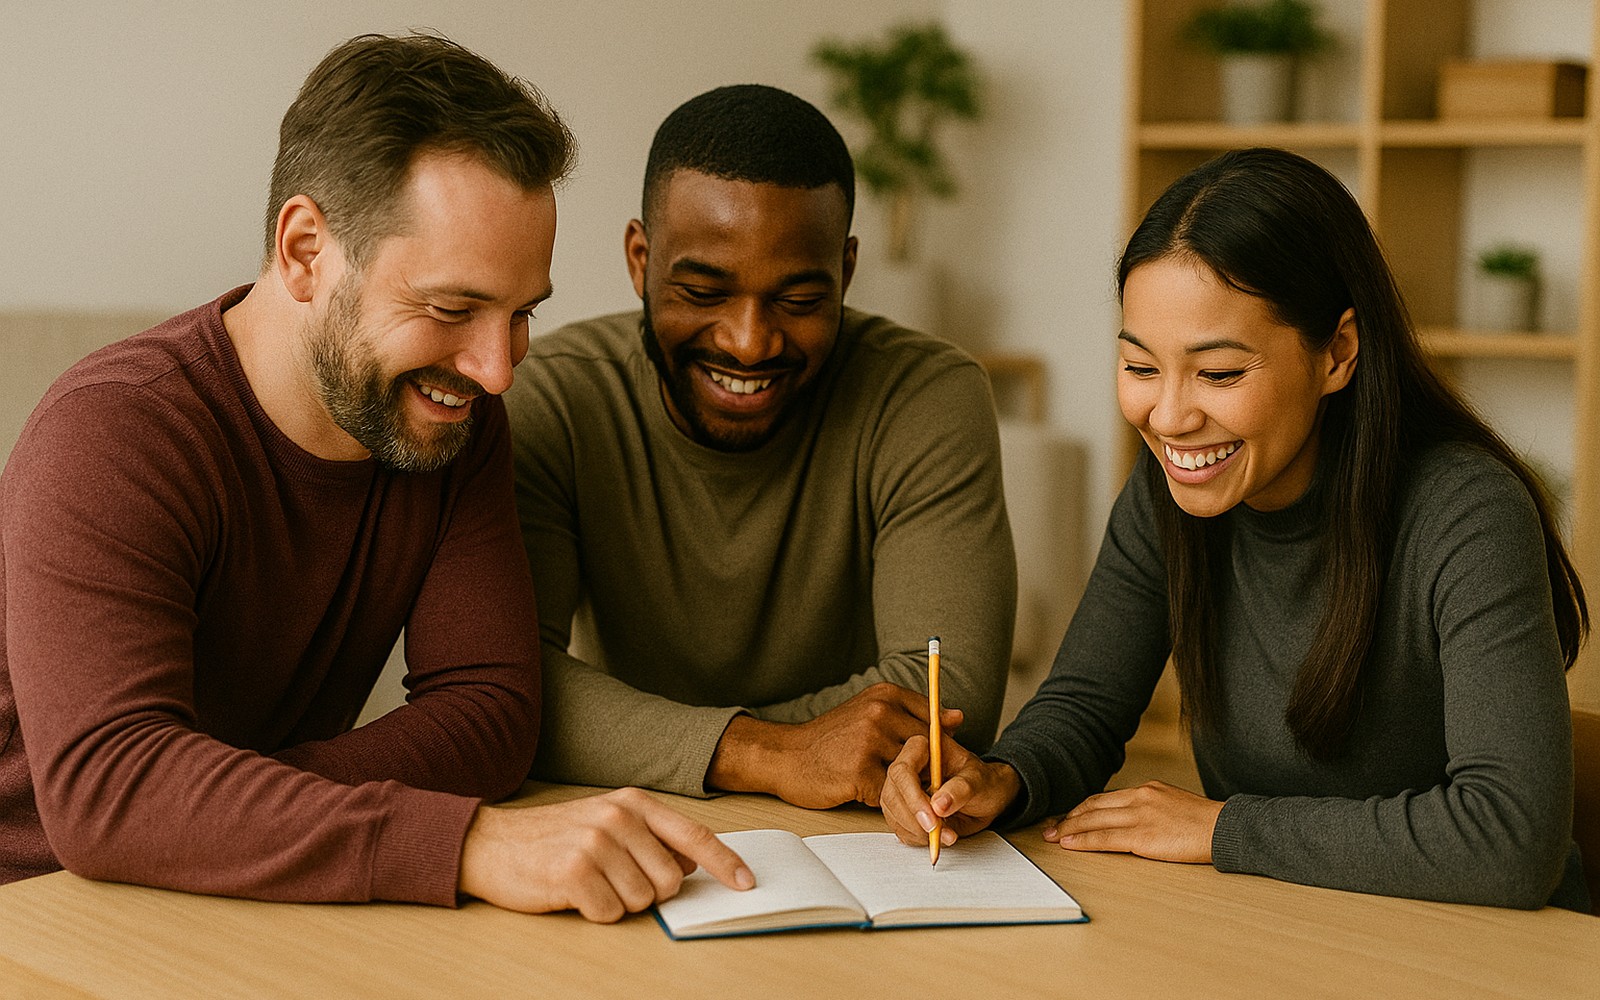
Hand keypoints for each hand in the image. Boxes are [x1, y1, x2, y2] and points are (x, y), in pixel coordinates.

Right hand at [457, 787, 754, 921]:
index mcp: (633, 803)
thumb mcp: (606, 823)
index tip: (746, 884)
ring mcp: (596, 844)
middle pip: (670, 882)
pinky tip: (574, 894)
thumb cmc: (553, 837)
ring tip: (590, 883)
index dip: (725, 863)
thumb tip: (691, 866)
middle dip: (648, 892)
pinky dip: (596, 912)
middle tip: (612, 878)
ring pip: (643, 902)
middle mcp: (618, 818)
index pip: (694, 836)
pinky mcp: (574, 872)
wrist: (492, 843)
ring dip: (619, 903)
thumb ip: (652, 839)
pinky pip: (611, 914)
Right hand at [706, 682, 963, 808]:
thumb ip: (912, 715)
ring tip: (917, 802)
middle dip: (935, 773)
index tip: (945, 765)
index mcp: (885, 696)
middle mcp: (879, 713)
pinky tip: (882, 803)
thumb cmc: (830, 739)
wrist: (785, 756)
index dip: (943, 747)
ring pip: (912, 775)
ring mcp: (869, 742)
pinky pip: (890, 793)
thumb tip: (958, 718)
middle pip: (928, 749)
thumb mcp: (869, 712)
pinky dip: (891, 802)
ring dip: (916, 792)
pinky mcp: (859, 773)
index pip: (934, 720)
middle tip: (938, 791)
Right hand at [880, 734, 1021, 847]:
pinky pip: (898, 827)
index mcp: (923, 749)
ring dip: (916, 831)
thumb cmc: (983, 782)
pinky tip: (936, 837)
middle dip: (913, 818)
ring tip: (946, 835)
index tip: (932, 818)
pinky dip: (916, 838)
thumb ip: (960, 790)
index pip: (903, 770)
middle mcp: (908, 767)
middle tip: (937, 832)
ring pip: (892, 812)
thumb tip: (939, 805)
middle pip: (892, 793)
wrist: (987, 797)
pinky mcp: (902, 809)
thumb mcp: (978, 782)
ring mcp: (902, 789)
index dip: (913, 796)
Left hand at [1044, 780, 1222, 863]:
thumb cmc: (1203, 822)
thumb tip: (1130, 821)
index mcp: (1146, 789)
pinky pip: (1105, 839)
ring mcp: (1140, 815)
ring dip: (1069, 830)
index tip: (1066, 817)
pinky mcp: (1143, 836)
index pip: (1104, 798)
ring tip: (1052, 838)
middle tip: (1049, 827)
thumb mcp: (1172, 805)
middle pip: (1093, 807)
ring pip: (1094, 821)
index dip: (1081, 809)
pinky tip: (1070, 845)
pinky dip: (1083, 841)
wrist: (1225, 828)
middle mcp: (1139, 798)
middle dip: (1068, 818)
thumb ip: (1150, 809)